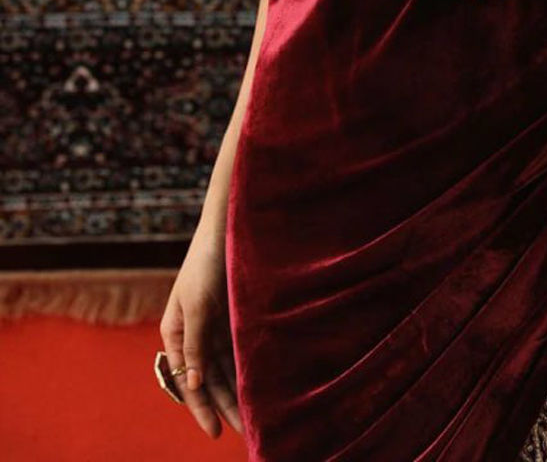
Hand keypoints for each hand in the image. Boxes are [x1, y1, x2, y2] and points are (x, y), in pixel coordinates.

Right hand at [158, 224, 243, 438]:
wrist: (226, 228)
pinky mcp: (232, 316)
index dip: (201, 408)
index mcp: (174, 333)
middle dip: (225, 406)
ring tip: (254, 417)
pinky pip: (238, 349)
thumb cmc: (205, 263)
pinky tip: (258, 384)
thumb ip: (194, 346)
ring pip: (225, 368)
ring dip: (237, 391)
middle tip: (245, 431)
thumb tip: (192, 385)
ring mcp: (214, 326)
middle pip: (208, 379)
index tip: (216, 432)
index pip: (187, 381)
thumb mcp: (198, 306)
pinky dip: (245, 368)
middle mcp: (193, 334)